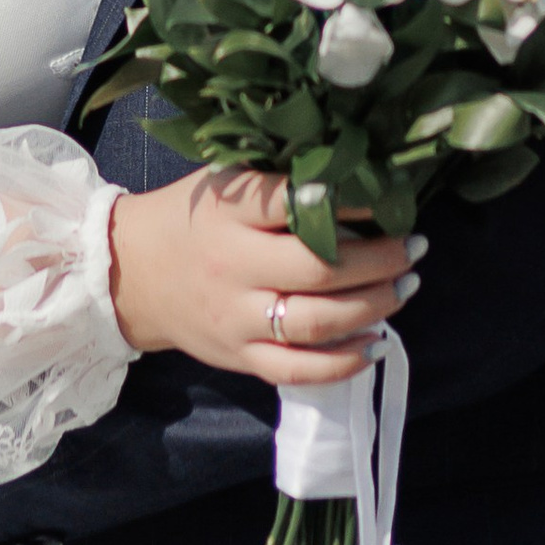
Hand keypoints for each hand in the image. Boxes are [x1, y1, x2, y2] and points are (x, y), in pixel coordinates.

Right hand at [107, 169, 420, 383]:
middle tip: (414, 246)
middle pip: (317, 270)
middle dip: (379, 259)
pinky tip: (376, 342)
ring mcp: (235, 320)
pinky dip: (343, 362)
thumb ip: (278, 182)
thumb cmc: (191, 219)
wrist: (131, 274)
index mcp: (227, 214)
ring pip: (316, 323)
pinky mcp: (239, 358)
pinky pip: (297, 370)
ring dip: (373, 305)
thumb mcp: (223, 183)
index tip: (386, 196)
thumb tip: (356, 174)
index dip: (348, 200)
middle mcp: (232, 268)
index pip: (293, 203)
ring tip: (406, 286)